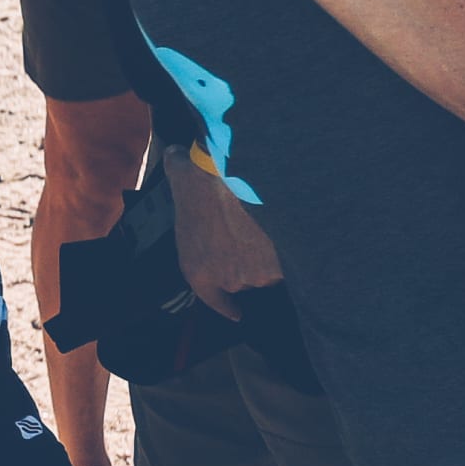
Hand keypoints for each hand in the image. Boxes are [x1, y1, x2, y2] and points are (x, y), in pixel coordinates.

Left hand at [163, 147, 282, 319]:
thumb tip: (172, 153)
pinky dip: (292, 248)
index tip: (235, 313)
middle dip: (248, 257)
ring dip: (271, 252)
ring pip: (270, 268)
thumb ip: (175, 170)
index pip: (211, 298)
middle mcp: (226, 278)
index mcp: (196, 267)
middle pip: (244, 277)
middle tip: (250, 231)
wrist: (235, 179)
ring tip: (268, 223)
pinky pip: (291, 261)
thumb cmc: (202, 178)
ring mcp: (255, 276)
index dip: (224, 305)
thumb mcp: (179, 177)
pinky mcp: (281, 269)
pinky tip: (290, 228)